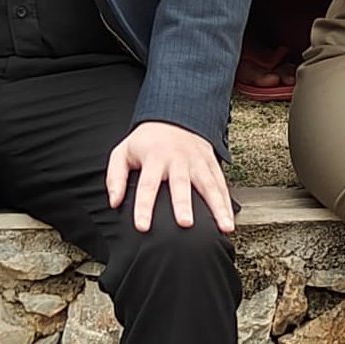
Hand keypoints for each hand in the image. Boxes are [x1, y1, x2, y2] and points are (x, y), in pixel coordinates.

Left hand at [106, 120, 236, 233]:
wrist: (175, 116)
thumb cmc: (147, 142)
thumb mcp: (123, 152)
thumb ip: (116, 177)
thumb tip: (114, 202)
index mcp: (154, 157)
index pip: (147, 185)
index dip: (144, 207)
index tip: (142, 226)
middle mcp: (178, 160)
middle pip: (181, 184)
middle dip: (183, 204)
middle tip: (186, 224)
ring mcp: (198, 161)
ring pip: (209, 185)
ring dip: (217, 207)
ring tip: (224, 227)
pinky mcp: (211, 164)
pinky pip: (221, 184)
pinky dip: (227, 203)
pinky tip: (230, 221)